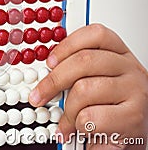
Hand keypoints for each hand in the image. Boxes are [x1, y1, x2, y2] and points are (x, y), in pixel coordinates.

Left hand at [29, 24, 147, 148]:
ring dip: (67, 109)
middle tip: (38, 95)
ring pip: (84, 89)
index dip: (67, 45)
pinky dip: (78, 125)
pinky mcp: (134, 117)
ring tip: (66, 120)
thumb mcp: (94, 81)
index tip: (49, 62)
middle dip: (53, 80)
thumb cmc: (107, 110)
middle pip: (84, 61)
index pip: (95, 34)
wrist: (126, 140)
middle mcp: (131, 69)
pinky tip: (81, 129)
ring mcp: (135, 91)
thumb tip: (45, 69)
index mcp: (119, 54)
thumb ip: (76, 69)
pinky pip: (90, 116)